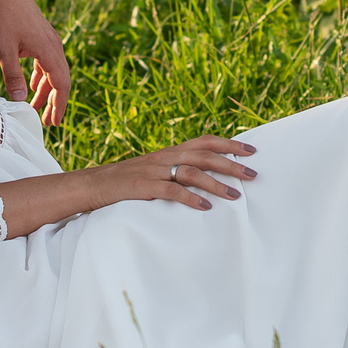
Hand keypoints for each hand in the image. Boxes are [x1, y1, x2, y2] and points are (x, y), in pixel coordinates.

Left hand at [0, 0, 72, 125]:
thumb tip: (20, 101)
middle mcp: (54, 45)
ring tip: (36, 106)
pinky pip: (46, 61)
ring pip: (53, 70)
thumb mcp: (4, 51)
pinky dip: (41, 75)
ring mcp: (48, 39)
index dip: (59, 106)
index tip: (54, 123)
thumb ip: (13, 77)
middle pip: (60, 80)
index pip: (61, 85)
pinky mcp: (40, 34)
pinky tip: (32, 84)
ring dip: (46, 90)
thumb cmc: (2, 18)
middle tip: (48, 121)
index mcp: (49, 51)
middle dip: (54, 102)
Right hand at [83, 136, 258, 212]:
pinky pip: (171, 191)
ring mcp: (154, 171)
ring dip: (215, 183)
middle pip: (204, 155)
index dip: (229, 144)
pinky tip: (205, 206)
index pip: (205, 141)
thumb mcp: (155, 170)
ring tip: (234, 195)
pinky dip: (190, 198)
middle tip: (253, 174)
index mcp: (170, 151)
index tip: (252, 151)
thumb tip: (206, 177)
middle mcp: (165, 157)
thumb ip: (177, 170)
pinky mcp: (143, 187)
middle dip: (231, 164)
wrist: (93, 185)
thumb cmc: (128, 182)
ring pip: (191, 172)